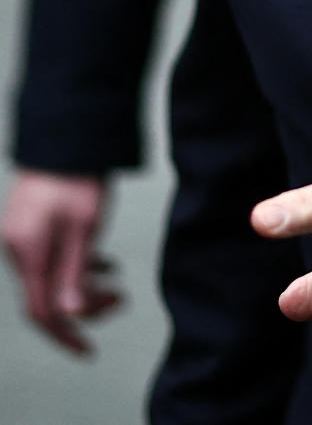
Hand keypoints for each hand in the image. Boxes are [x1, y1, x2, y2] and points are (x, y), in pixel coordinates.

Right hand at [1, 170, 121, 353]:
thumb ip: (76, 275)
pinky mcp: (30, 222)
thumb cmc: (78, 176)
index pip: (41, 312)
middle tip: (119, 301)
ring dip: (83, 284)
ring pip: (51, 275)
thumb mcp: (85, 228)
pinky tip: (103, 263)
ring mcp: (21, 234)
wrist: (68, 134)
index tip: (88, 350)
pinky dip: (76, 264)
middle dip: (83, 305)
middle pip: (47, 294)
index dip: (65, 335)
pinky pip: (50, 256)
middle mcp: (17, 247)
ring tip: (117, 282)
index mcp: (28, 252)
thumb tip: (72, 316)